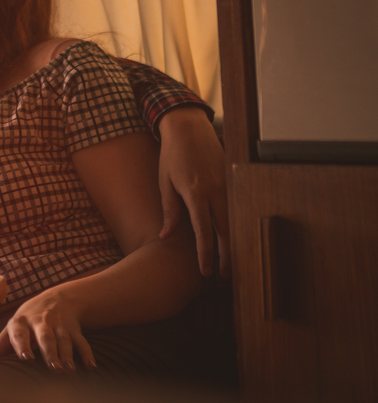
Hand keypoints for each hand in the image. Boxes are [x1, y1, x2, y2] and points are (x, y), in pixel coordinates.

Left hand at [0, 290, 94, 372]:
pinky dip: (87, 354)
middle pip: (46, 337)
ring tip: (69, 370)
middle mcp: (41, 323)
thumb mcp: (13, 328)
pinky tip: (91, 367)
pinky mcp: (74, 330)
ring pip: (64, 340)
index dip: (23, 345)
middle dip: (50, 352)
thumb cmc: (28, 321)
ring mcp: (59, 326)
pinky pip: (82, 341)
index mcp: (21, 323)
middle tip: (53, 368)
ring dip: (68, 355)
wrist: (58, 299)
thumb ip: (1, 346)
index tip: (26, 358)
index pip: (20, 333)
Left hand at [157, 107, 230, 276]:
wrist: (188, 128)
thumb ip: (169, 211)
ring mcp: (227, 184)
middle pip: (225, 231)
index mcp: (196, 193)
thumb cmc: (172, 155)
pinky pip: (237, 206)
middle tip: (223, 274)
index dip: (205, 254)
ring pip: (234, 220)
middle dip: (226, 255)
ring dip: (233, 242)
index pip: (204, 232)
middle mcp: (215, 191)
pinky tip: (234, 236)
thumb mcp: (165, 183)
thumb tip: (165, 236)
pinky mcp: (233, 178)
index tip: (205, 271)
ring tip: (229, 261)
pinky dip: (236, 224)